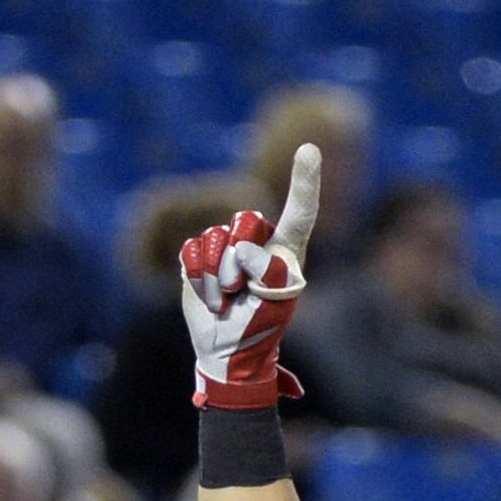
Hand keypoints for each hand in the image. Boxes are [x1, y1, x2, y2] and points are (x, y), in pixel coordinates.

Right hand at [181, 144, 320, 409]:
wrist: (227, 351)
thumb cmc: (260, 329)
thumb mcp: (275, 303)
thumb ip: (269, 272)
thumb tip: (244, 249)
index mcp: (286, 250)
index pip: (299, 212)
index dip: (304, 181)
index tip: (308, 149)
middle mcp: (257, 242)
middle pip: (245, 220)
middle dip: (238, 259)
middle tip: (242, 290)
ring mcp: (226, 246)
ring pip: (214, 237)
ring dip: (216, 276)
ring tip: (227, 299)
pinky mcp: (199, 255)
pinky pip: (191, 250)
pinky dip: (198, 279)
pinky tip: (210, 297)